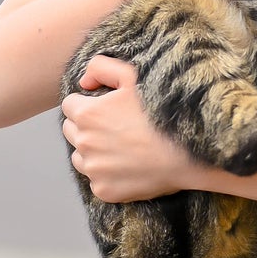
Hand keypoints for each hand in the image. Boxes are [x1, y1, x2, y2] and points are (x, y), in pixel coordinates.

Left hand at [61, 55, 193, 201]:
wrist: (187, 152)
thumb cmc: (161, 112)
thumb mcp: (132, 75)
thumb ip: (100, 67)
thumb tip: (83, 82)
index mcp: (87, 114)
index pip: (69, 106)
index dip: (86, 105)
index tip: (105, 109)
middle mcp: (84, 143)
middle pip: (71, 132)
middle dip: (86, 128)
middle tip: (115, 128)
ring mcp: (93, 170)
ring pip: (80, 158)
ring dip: (93, 153)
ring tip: (121, 148)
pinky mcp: (104, 190)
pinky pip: (96, 181)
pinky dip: (107, 176)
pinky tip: (128, 167)